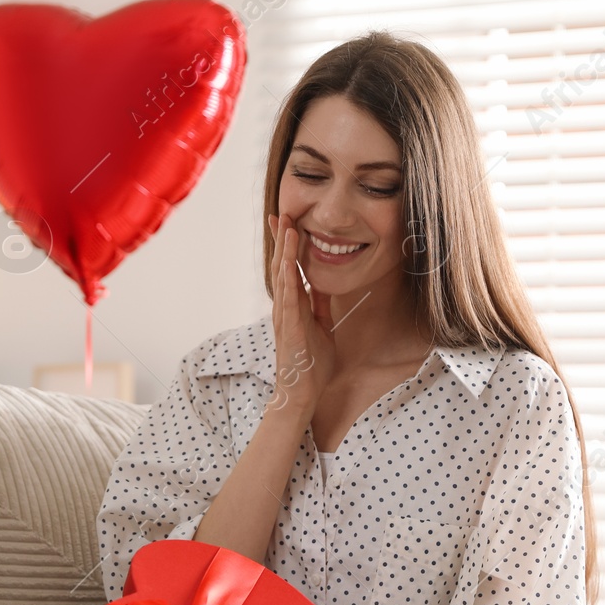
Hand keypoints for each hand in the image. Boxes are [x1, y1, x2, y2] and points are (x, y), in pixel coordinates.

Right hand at [268, 212, 335, 419]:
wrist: (302, 392)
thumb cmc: (311, 364)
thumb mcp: (323, 327)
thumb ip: (321, 305)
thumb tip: (323, 284)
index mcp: (294, 306)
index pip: (290, 269)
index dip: (289, 246)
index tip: (288, 222)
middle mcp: (285, 307)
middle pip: (282, 266)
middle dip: (282, 239)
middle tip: (281, 212)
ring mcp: (285, 316)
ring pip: (282, 276)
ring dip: (284, 251)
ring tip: (286, 226)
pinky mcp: (290, 327)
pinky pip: (289, 298)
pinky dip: (288, 278)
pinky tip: (288, 261)